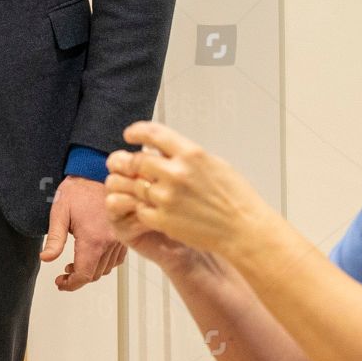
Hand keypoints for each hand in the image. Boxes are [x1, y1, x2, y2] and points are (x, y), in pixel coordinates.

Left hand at [39, 176, 127, 289]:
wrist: (96, 173)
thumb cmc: (78, 190)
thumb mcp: (59, 213)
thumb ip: (54, 239)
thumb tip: (46, 259)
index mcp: (93, 239)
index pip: (84, 275)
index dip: (71, 284)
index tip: (60, 282)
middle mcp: (110, 241)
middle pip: (95, 274)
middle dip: (78, 278)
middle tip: (64, 273)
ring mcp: (120, 238)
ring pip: (106, 268)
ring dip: (91, 271)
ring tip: (75, 264)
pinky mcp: (124, 234)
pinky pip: (117, 259)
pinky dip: (104, 262)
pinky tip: (93, 255)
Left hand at [105, 121, 267, 255]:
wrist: (243, 229)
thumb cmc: (235, 197)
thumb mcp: (214, 163)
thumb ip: (187, 155)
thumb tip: (165, 148)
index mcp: (192, 154)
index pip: (153, 133)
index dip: (136, 131)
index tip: (130, 135)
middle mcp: (177, 173)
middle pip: (136, 160)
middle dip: (124, 160)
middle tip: (118, 162)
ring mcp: (168, 198)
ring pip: (135, 185)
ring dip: (130, 184)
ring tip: (129, 184)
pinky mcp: (163, 220)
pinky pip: (140, 209)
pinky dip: (141, 206)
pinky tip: (147, 205)